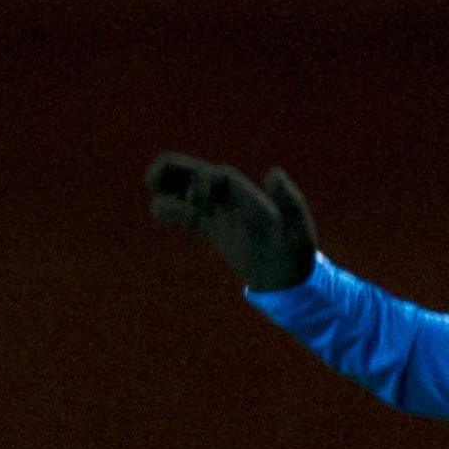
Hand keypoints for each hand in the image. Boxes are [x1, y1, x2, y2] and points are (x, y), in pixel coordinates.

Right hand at [144, 153, 318, 291]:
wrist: (288, 279)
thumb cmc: (296, 253)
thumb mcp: (298, 230)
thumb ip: (289, 202)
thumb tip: (273, 172)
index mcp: (251, 198)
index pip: (222, 177)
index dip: (203, 180)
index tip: (196, 202)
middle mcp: (233, 201)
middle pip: (199, 174)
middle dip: (174, 170)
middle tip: (150, 180)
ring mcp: (221, 214)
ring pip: (187, 192)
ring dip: (169, 190)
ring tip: (160, 208)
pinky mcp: (213, 229)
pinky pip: (188, 214)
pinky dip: (172, 209)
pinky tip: (160, 212)